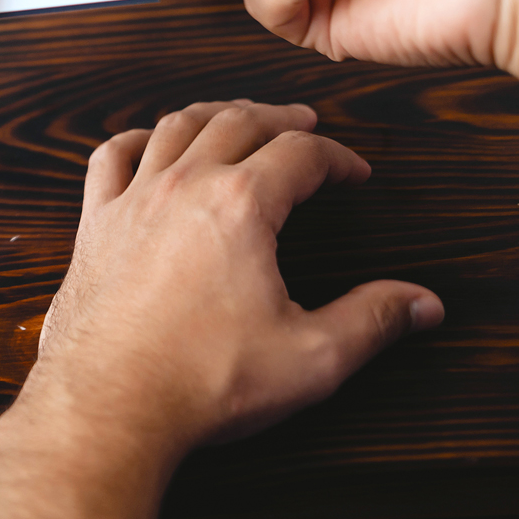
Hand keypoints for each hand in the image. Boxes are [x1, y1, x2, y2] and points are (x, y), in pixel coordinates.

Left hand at [0, 101, 440, 518]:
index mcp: (240, 204)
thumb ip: (372, 321)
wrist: (110, 405)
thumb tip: (422, 303)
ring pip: (175, 126)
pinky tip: (149, 145)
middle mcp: (184, 185)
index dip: (337, 157)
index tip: (354, 173)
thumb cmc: (203, 381)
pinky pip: (111, 157)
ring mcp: (133, 200)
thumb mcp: (311, 357)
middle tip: (303, 124)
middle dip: (279, 118)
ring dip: (214, 113)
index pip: (301, 153)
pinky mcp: (96, 225)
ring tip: (237, 117)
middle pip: (238, 121)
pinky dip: (136, 139)